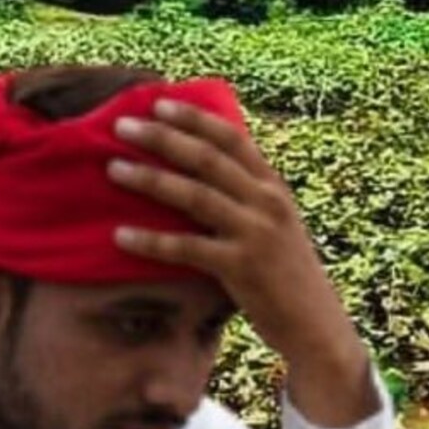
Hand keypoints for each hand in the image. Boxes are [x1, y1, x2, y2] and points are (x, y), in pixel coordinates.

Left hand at [107, 98, 377, 426]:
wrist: (316, 326)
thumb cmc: (288, 277)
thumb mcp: (277, 227)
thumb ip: (248, 199)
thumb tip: (204, 176)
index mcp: (274, 187)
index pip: (232, 138)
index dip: (194, 118)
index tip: (159, 103)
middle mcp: (267, 202)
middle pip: (207, 158)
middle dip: (162, 137)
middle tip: (121, 124)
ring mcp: (255, 233)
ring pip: (193, 195)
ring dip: (150, 178)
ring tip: (112, 168)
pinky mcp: (241, 267)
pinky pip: (186, 248)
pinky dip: (150, 241)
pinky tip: (119, 235)